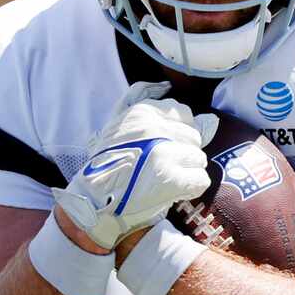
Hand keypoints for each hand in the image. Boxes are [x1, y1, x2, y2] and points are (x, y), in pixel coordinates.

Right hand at [55, 82, 215, 251]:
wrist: (93, 200)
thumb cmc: (106, 163)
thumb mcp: (117, 122)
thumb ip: (143, 102)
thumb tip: (178, 94)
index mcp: (143, 112)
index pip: (183, 113)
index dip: (177, 133)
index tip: (163, 146)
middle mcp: (155, 129)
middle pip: (194, 136)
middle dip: (183, 153)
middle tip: (163, 167)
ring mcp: (165, 154)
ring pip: (199, 158)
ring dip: (187, 171)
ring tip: (165, 179)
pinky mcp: (172, 180)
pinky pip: (200, 180)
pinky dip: (190, 189)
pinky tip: (172, 192)